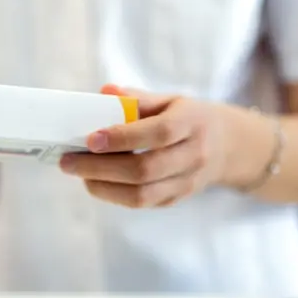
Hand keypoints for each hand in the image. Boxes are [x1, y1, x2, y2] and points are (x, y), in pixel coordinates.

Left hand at [59, 84, 235, 207]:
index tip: (90, 138)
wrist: (228, 147)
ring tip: (79, 174)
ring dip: (103, 186)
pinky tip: (96, 182)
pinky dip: (114, 195)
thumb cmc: (190, 119)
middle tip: (69, 161)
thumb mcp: (170, 100)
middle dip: (100, 168)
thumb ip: (137, 98)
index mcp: (192, 123)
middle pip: (144, 170)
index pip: (157, 133)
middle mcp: (193, 155)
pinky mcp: (176, 199)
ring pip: (141, 195)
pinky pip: (142, 204)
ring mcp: (186, 182)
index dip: (122, 138)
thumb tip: (103, 93)